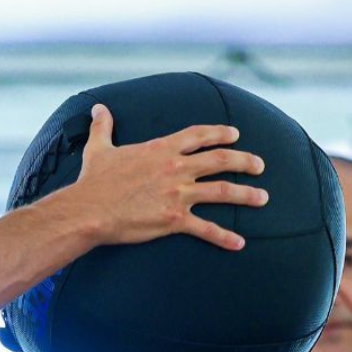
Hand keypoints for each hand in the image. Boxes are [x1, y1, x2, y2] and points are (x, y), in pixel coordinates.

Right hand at [77, 103, 266, 251]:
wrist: (88, 210)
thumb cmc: (93, 182)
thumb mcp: (98, 148)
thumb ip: (103, 126)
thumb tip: (98, 108)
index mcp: (162, 149)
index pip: (199, 136)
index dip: (220, 133)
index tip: (235, 134)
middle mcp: (176, 168)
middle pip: (220, 160)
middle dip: (244, 161)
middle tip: (260, 165)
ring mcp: (177, 194)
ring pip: (222, 191)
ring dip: (246, 194)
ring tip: (263, 198)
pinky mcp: (173, 220)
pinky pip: (205, 228)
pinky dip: (224, 237)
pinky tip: (239, 243)